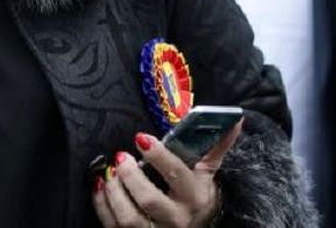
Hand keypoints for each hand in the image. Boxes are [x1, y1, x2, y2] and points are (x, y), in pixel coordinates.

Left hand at [92, 120, 241, 227]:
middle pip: (149, 200)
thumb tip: (235, 119)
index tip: (141, 138)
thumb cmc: (196, 193)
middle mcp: (175, 218)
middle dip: (130, 177)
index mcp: (194, 196)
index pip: (175, 174)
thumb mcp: (207, 172)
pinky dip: (102, 205)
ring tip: (109, 172)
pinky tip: (100, 186)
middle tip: (120, 156)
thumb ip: (216, 145)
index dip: (158, 156)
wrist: (196, 226)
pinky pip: (112, 226)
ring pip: (128, 218)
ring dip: (114, 192)